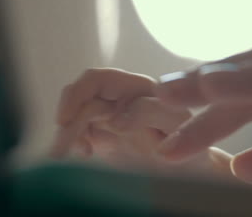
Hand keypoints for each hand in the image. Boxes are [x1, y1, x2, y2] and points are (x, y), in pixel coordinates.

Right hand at [51, 68, 234, 179]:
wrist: (191, 170)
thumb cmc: (191, 144)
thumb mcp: (177, 125)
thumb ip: (150, 112)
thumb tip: (114, 117)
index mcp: (136, 88)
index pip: (96, 80)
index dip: (77, 95)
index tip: (65, 120)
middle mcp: (119, 98)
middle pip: (80, 98)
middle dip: (67, 122)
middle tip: (60, 153)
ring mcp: (109, 117)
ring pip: (75, 117)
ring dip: (66, 135)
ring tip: (63, 158)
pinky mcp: (102, 135)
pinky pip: (78, 134)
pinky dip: (72, 144)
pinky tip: (82, 155)